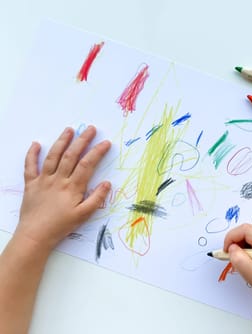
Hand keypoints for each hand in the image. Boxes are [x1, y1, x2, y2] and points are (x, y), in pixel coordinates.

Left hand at [14, 125, 110, 252]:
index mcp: (72, 187)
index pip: (87, 164)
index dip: (97, 152)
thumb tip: (107, 183)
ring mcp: (43, 180)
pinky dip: (31, 154)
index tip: (106, 142)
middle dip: (82, 140)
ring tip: (69, 130)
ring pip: (52, 156)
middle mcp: (58, 180)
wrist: (35, 236)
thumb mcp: (83, 215)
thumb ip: (96, 198)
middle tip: (91, 129)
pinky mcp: (30, 184)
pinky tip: (36, 144)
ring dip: (61, 141)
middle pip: (71, 155)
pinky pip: (29, 166)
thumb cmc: (61, 226)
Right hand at [223, 223, 251, 305]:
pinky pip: (249, 236)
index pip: (246, 230)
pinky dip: (244, 246)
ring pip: (246, 233)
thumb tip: (231, 248)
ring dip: (239, 246)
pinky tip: (248, 258)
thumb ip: (241, 262)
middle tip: (234, 259)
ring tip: (244, 262)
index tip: (225, 252)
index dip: (231, 238)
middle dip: (235, 243)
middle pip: (245, 230)